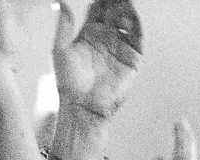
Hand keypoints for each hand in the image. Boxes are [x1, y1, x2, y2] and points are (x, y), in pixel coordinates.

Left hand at [53, 0, 142, 120]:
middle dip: (117, 0)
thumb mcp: (61, 51)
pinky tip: (131, 15)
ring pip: (128, 19)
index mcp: (89, 34)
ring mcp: (120, 46)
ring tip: (123, 0)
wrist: (83, 107)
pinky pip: (138, 36)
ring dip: (127, 7)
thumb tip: (61, 3)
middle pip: (115, 10)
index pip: (99, 7)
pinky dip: (136, 23)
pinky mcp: (132, 57)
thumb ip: (63, 26)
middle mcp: (106, 38)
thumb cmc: (69, 85)